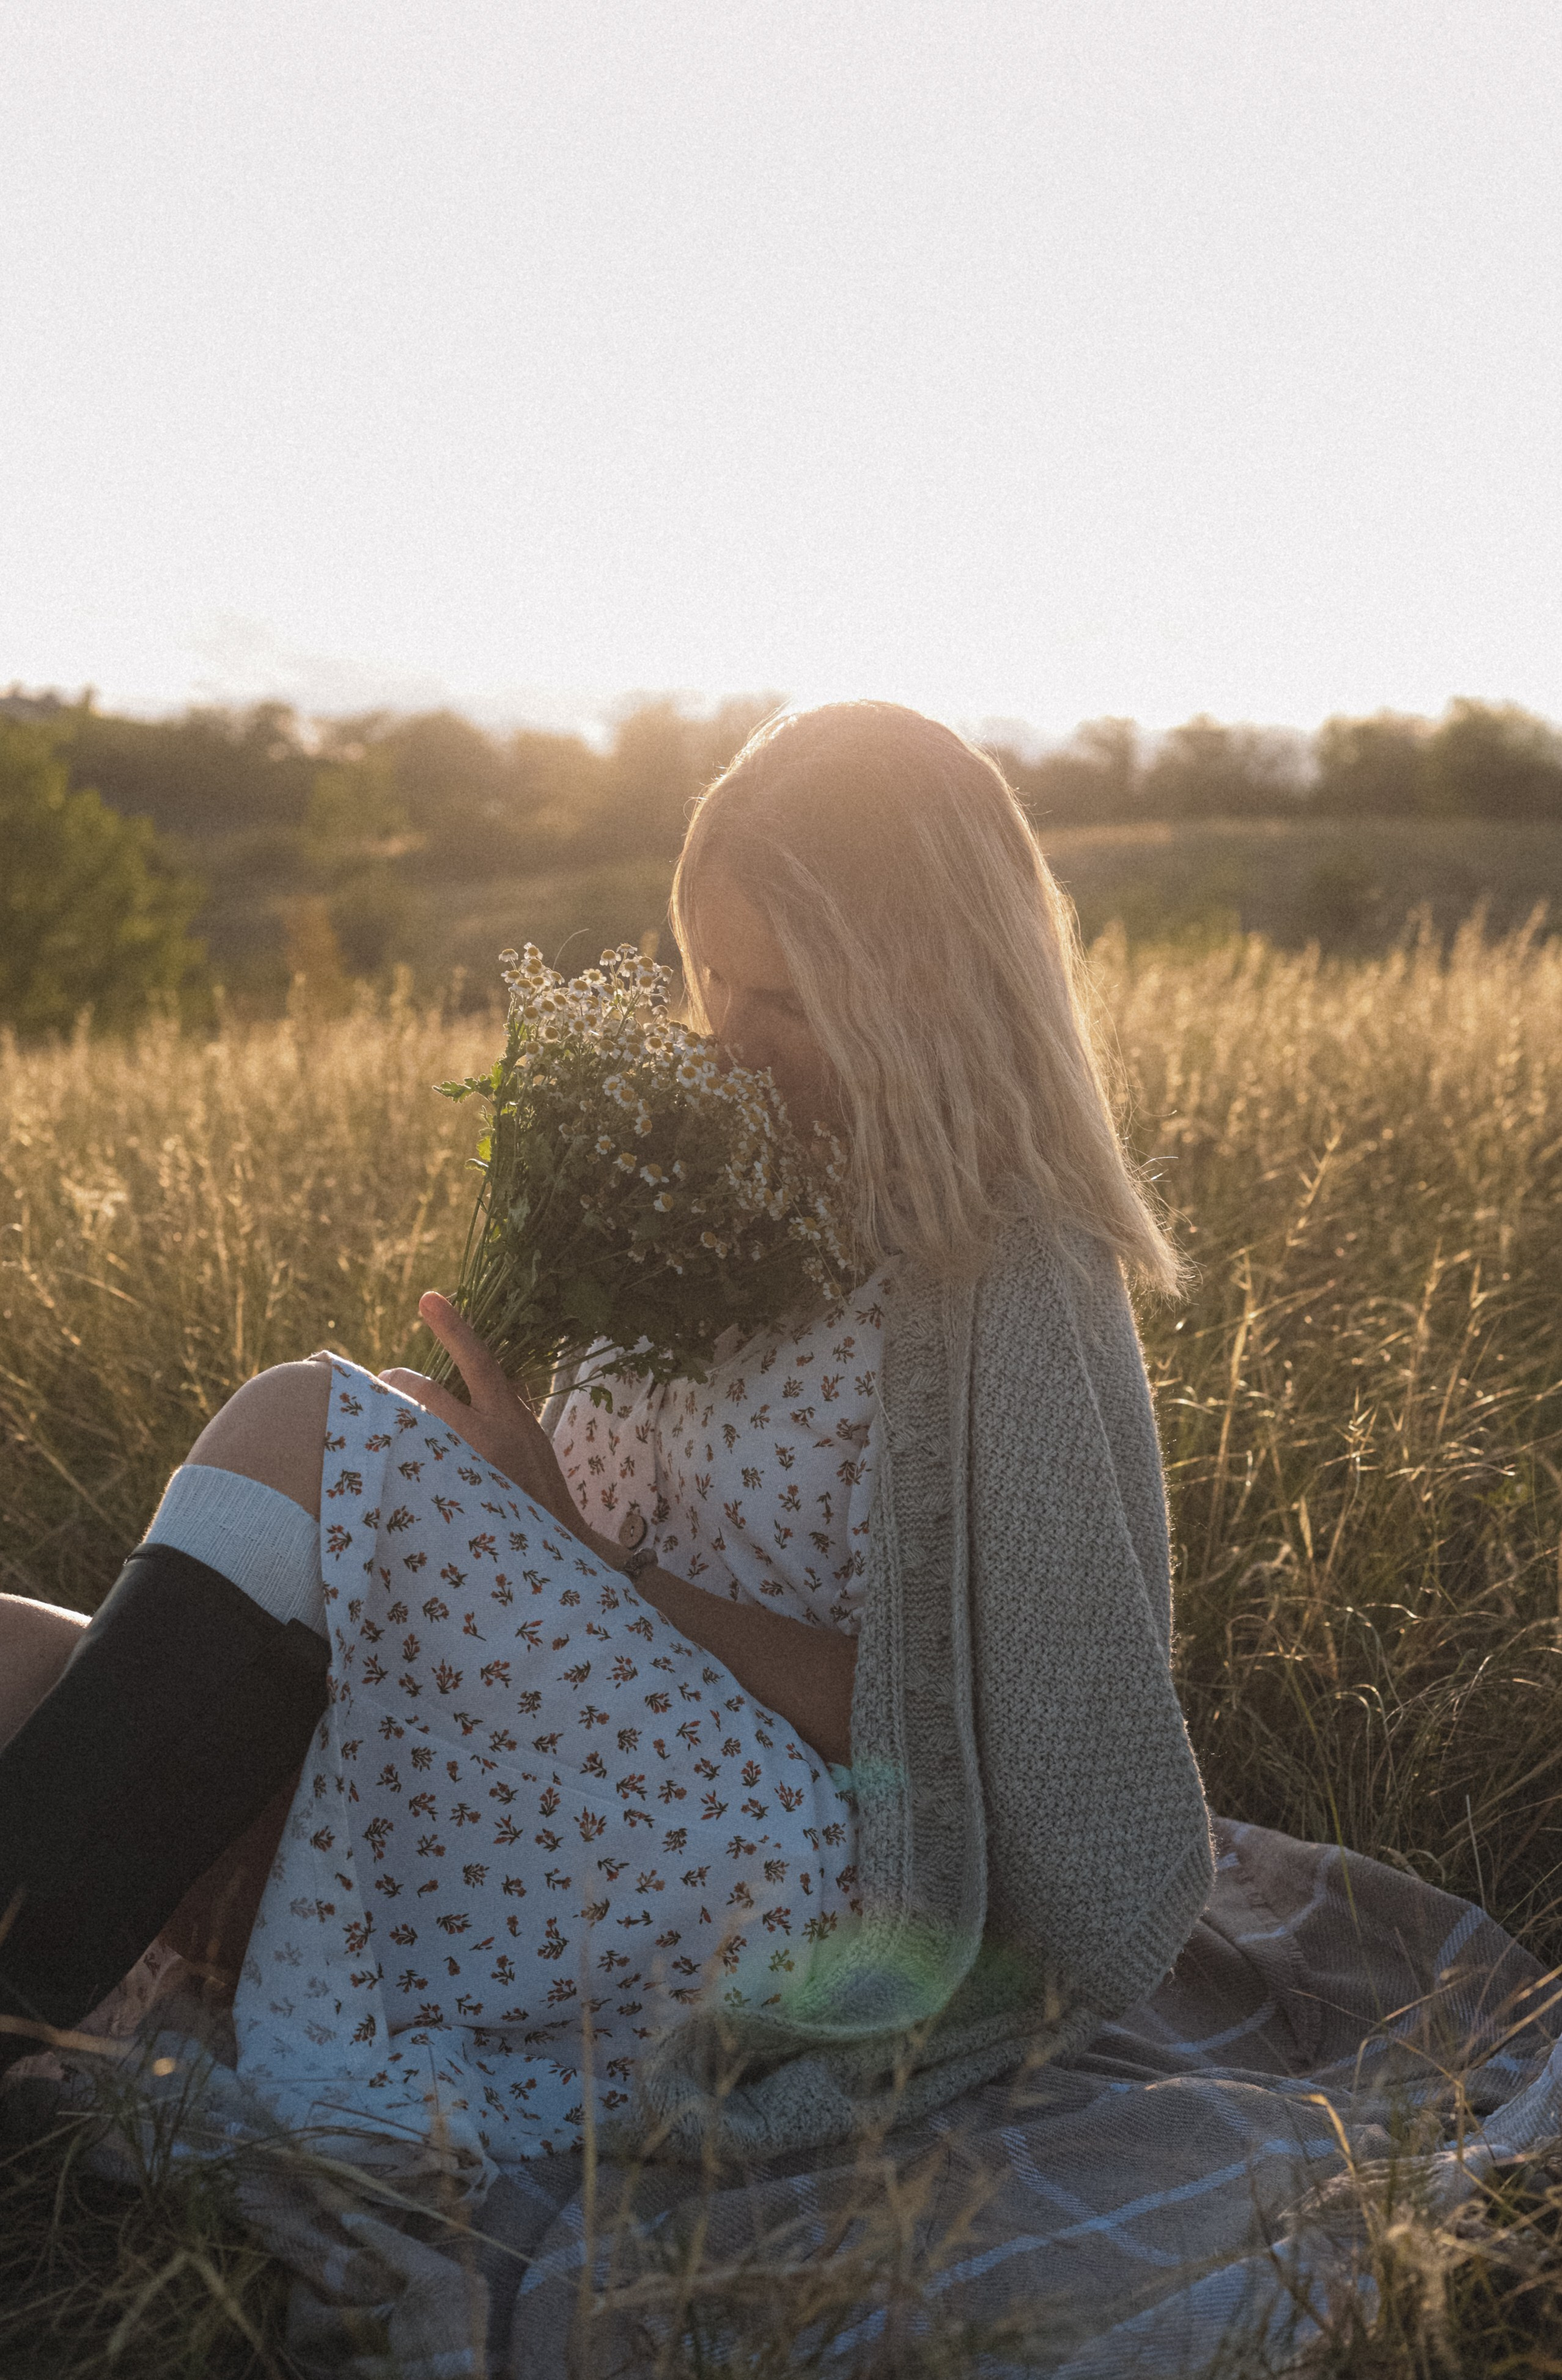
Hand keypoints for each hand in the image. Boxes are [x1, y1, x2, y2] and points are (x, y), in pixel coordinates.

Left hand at [381, 1294, 614, 1561]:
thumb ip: (505, 1410)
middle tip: (384, 1378)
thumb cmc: (541, 1494)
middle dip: (399, 1381)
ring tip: (380, 1419)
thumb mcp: (532, 1442)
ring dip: (391, 1415)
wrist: (556, 1552)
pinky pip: (404, 1463)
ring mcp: (458, 1467)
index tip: (428, 1299)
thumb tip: (481, 1376)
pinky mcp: (439, 1496)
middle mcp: (484, 1438)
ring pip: (408, 1426)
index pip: (480, 1361)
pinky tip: (382, 1463)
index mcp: (511, 1420)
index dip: (454, 1327)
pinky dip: (393, 1454)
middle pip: (425, 1392)